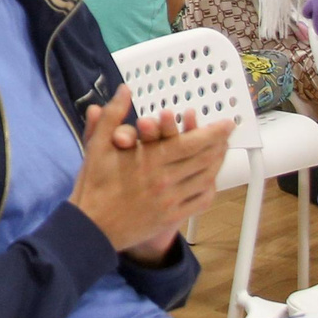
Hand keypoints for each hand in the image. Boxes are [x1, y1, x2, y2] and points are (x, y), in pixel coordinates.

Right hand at [66, 89, 229, 259]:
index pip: (191, 142)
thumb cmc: (93, 185)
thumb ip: (112, 116)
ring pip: (205, 179)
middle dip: (220, 144)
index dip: (213, 132)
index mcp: (149, 160)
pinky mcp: (170, 217)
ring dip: (217, 163)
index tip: (226, 124)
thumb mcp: (97, 145)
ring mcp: (170, 201)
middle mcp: (164, 180)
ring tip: (221, 152)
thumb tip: (124, 90)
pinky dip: (210, 189)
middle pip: (204, 159)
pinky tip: (210, 180)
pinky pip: (200, 202)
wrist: (90, 227)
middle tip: (227, 134)